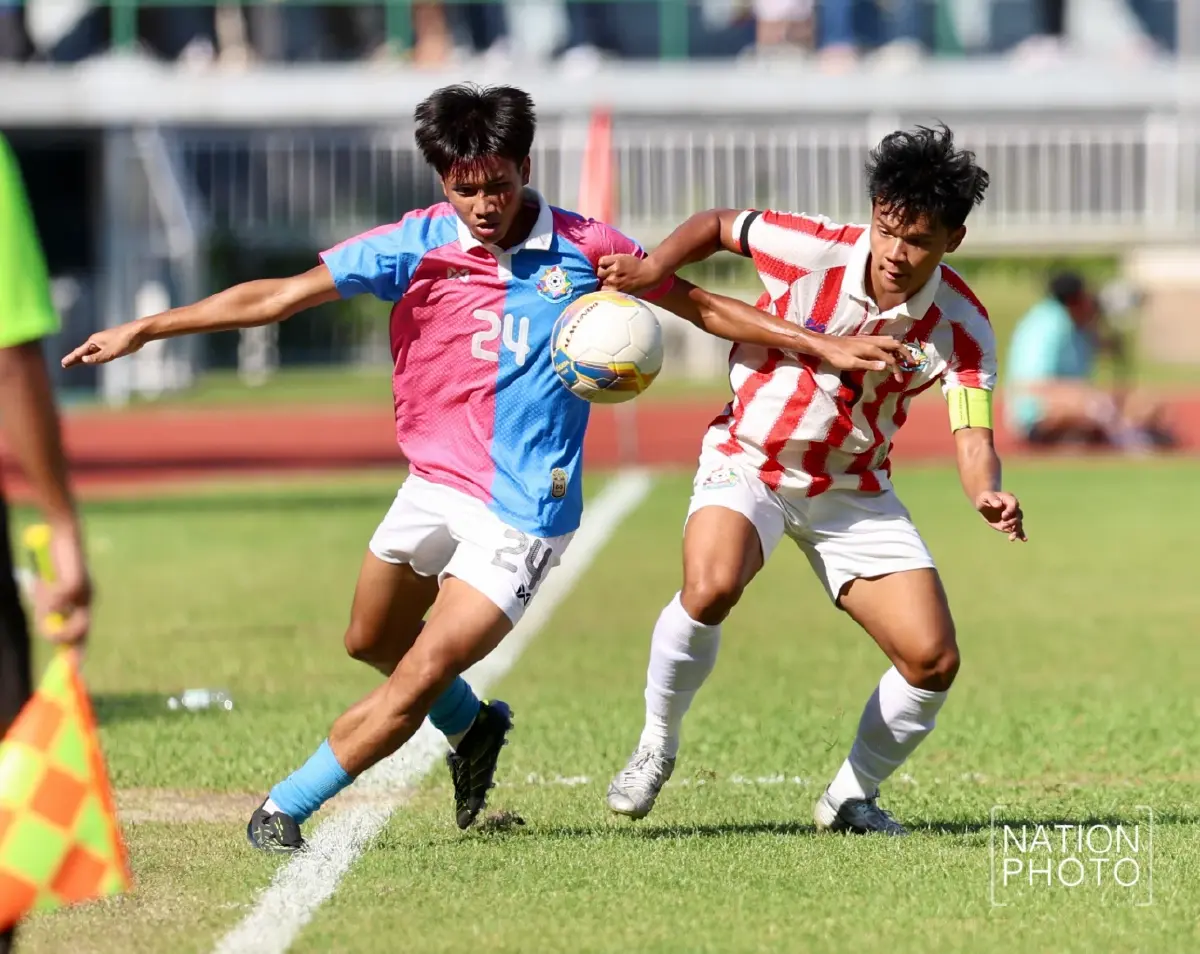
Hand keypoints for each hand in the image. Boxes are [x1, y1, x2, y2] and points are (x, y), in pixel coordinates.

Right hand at [33, 519, 92, 661]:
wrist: (63, 536)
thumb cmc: (54, 565)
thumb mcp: (47, 593)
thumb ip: (50, 611)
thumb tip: (49, 630)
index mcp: (82, 604)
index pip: (83, 633)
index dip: (78, 651)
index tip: (74, 668)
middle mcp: (87, 600)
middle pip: (79, 633)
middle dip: (60, 636)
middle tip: (45, 627)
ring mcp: (85, 592)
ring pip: (72, 622)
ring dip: (52, 619)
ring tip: (42, 600)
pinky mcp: (77, 582)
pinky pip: (60, 601)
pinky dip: (49, 597)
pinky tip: (46, 583)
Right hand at [62, 321, 146, 367]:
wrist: (138, 333)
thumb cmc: (123, 341)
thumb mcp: (109, 352)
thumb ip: (96, 358)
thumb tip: (84, 360)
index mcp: (94, 341)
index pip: (79, 352)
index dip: (71, 359)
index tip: (63, 364)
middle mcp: (97, 341)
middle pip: (83, 352)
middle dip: (75, 359)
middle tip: (65, 365)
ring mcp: (105, 343)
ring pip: (92, 353)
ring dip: (84, 358)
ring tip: (75, 363)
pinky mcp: (113, 346)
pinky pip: (100, 353)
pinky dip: (94, 357)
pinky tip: (93, 360)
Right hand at [597, 254, 665, 293]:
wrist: (650, 273)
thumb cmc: (641, 286)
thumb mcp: (628, 296)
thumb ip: (616, 296)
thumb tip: (607, 297)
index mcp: (615, 292)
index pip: (600, 292)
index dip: (603, 290)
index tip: (605, 288)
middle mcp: (613, 281)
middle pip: (600, 281)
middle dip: (603, 281)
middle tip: (609, 279)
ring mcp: (614, 270)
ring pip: (600, 271)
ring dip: (603, 271)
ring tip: (609, 271)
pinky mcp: (616, 260)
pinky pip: (602, 261)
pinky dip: (602, 262)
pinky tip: (607, 264)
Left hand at [817, 335, 907, 380]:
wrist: (825, 345)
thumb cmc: (836, 356)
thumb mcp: (851, 364)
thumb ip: (869, 364)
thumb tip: (886, 365)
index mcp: (872, 348)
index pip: (890, 359)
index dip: (897, 370)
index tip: (899, 380)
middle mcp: (873, 341)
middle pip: (895, 345)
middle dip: (906, 354)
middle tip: (912, 363)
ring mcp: (869, 339)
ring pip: (890, 340)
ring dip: (899, 348)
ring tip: (903, 358)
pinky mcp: (865, 339)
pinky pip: (883, 340)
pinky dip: (891, 345)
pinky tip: (889, 351)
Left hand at [974, 491, 1025, 541]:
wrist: (984, 505)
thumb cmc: (985, 498)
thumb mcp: (985, 496)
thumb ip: (992, 499)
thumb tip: (998, 505)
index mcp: (1009, 499)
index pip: (1014, 504)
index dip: (1010, 511)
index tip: (1003, 516)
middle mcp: (1014, 508)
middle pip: (1018, 515)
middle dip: (1011, 522)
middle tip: (1002, 525)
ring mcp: (1013, 517)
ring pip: (1018, 524)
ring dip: (1016, 530)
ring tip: (1011, 538)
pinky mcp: (1010, 525)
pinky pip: (1017, 530)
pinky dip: (1021, 534)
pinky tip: (1024, 539)